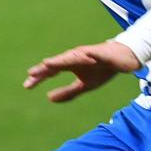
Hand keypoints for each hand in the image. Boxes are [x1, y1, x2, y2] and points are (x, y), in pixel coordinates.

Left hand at [22, 41, 139, 102]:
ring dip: (59, 61)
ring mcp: (86, 53)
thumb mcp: (84, 86)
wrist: (123, 60)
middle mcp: (75, 57)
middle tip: (31, 75)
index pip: (51, 71)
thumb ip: (67, 92)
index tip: (27, 85)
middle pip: (57, 63)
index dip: (40, 77)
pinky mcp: (100, 52)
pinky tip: (82, 56)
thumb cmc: (102, 70)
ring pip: (70, 57)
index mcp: (70, 65)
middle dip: (44, 69)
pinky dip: (87, 55)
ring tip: (47, 64)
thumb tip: (48, 98)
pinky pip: (92, 54)